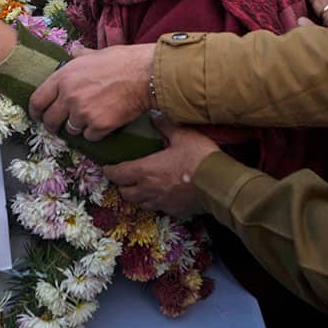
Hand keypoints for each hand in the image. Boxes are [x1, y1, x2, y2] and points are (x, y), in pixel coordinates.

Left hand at [30, 42, 153, 140]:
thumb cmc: (121, 61)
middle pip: (50, 120)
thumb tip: (73, 51)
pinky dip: (95, 133)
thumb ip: (79, 56)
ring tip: (88, 119)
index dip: (36, 111)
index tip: (39, 116)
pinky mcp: (98, 126)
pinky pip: (89, 136)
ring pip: (71, 129)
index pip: (38, 100)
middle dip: (53, 124)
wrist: (144, 75)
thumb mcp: (94, 54)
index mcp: (63, 77)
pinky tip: (103, 123)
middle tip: (59, 125)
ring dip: (77, 126)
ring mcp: (83, 113)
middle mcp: (69, 96)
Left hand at [103, 117, 218, 215]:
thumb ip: (165, 126)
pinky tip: (161, 194)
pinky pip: (157, 208)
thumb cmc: (199, 158)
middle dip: (121, 184)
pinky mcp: (174, 211)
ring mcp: (160, 203)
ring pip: (139, 203)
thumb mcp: (183, 135)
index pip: (117, 174)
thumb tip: (155, 116)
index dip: (109, 170)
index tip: (107, 166)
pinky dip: (154, 202)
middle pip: (124, 192)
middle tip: (124, 176)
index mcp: (145, 170)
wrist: (219, 184)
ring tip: (140, 186)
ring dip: (136, 195)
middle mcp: (148, 189)